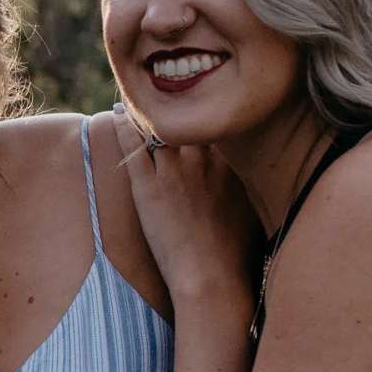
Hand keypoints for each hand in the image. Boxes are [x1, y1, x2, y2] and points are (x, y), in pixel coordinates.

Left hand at [110, 115, 259, 304]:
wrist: (211, 277)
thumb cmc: (235, 251)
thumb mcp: (253, 206)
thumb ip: (248, 179)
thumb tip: (250, 168)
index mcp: (232, 161)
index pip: (212, 121)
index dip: (201, 111)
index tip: (194, 103)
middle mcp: (204, 158)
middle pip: (185, 117)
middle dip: (174, 104)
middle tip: (161, 93)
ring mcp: (174, 170)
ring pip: (156, 125)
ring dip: (146, 111)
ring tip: (137, 99)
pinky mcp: (148, 185)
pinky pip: (131, 145)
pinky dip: (124, 127)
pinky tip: (118, 115)